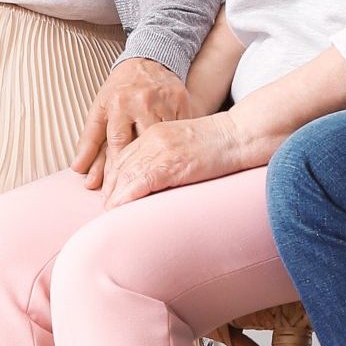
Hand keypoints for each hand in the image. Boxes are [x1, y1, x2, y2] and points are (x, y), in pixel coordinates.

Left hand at [72, 57, 187, 189]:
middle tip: (131, 193)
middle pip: (141, 144)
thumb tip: (78, 170)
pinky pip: (181, 129)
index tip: (111, 192)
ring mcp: (163, 101)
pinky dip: (178, 144)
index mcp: (118, 104)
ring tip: (156, 179)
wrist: (149, 59)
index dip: (113, 170)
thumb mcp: (101, 109)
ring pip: (163, 139)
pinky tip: (177, 160)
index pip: (116, 144)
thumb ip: (90, 140)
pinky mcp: (182, 100)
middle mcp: (141, 102)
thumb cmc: (120, 90)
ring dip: (160, 159)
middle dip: (136, 169)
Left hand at [102, 112, 261, 206]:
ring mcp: (161, 149)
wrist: (239, 134)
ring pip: (127, 174)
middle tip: (106, 207)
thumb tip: (157, 179)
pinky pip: (141, 181)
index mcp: (155, 132)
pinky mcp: (172, 163)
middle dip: (111, 187)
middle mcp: (153, 138)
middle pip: (121, 165)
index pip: (124, 155)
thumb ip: (168, 156)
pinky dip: (127, 196)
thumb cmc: (219, 144)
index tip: (110, 192)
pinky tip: (119, 207)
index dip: (114, 176)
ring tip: (110, 213)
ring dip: (115, 195)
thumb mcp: (185, 144)